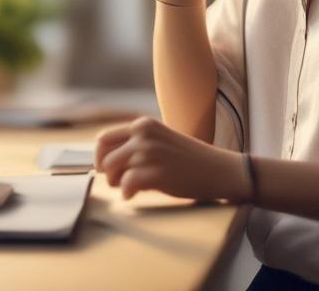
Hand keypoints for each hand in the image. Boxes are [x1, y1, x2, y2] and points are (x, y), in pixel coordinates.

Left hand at [94, 116, 247, 201]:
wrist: (218, 169)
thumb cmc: (189, 159)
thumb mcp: (161, 140)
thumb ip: (137, 144)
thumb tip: (106, 161)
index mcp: (143, 125)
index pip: (104, 138)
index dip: (100, 157)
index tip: (104, 169)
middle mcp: (142, 135)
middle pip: (104, 157)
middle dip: (107, 174)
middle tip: (119, 183)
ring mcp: (148, 153)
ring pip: (111, 171)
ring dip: (117, 184)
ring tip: (131, 188)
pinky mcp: (154, 173)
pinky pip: (125, 186)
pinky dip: (127, 194)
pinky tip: (135, 195)